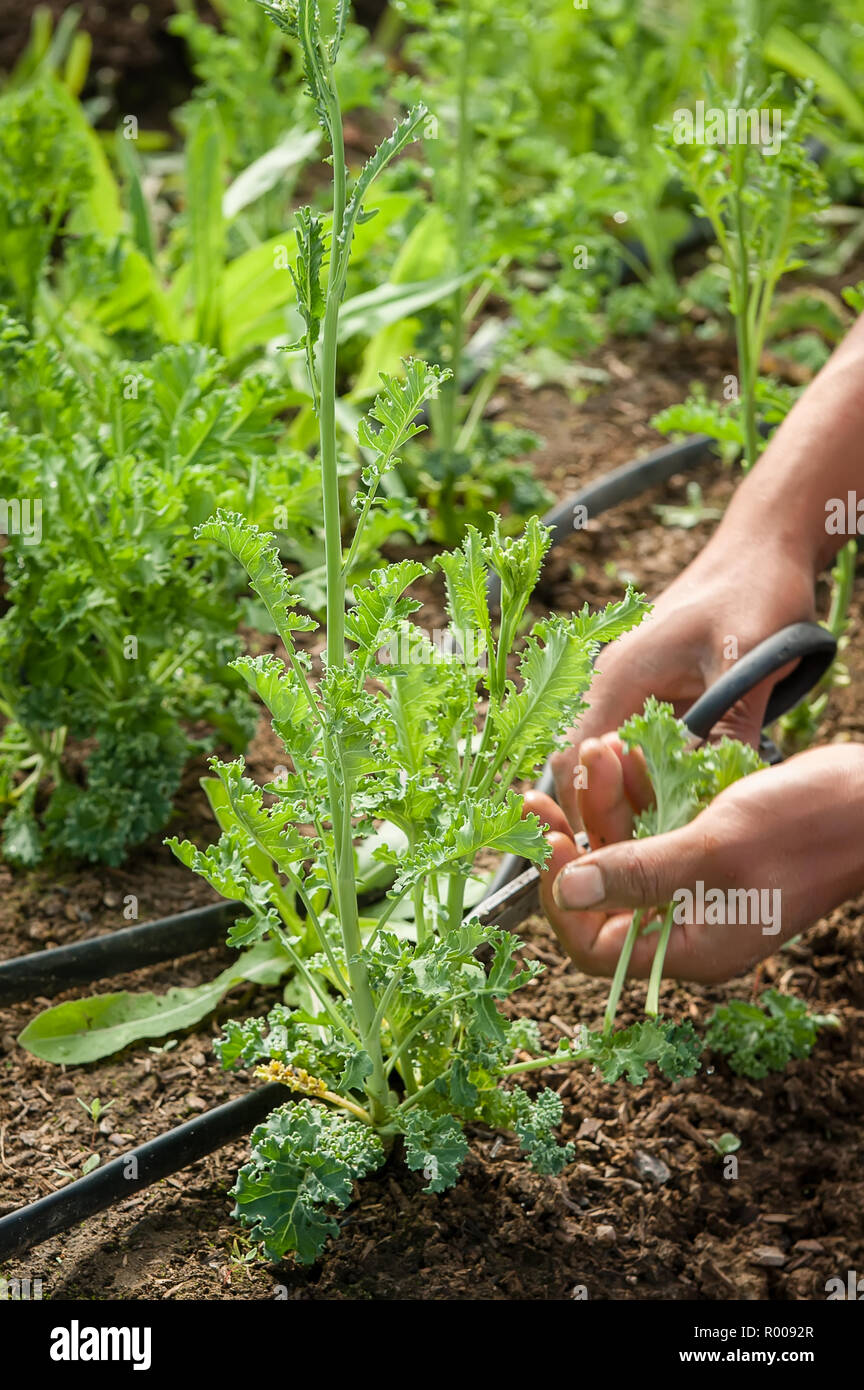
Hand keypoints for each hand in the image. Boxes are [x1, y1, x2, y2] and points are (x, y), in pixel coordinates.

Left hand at [525, 743, 863, 984]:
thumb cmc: (806, 828)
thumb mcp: (713, 851)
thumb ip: (637, 875)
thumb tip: (566, 893)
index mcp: (690, 947)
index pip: (596, 946)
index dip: (563, 899)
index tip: (549, 842)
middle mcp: (688, 922)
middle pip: (604, 892)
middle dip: (576, 836)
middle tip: (542, 793)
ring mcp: (699, 884)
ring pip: (626, 850)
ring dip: (605, 802)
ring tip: (601, 750)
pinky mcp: (708, 847)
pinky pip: (656, 826)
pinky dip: (637, 792)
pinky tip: (626, 754)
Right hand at [550, 533, 816, 825]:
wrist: (766, 546)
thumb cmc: (753, 589)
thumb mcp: (746, 661)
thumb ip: (728, 726)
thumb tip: (717, 793)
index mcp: (616, 676)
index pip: (573, 759)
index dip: (583, 808)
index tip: (609, 850)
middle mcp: (612, 685)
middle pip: (587, 766)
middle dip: (606, 810)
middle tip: (640, 853)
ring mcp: (632, 689)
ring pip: (615, 760)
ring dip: (633, 795)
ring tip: (662, 835)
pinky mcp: (658, 693)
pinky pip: (644, 745)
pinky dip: (657, 776)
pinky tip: (686, 801)